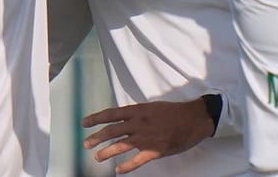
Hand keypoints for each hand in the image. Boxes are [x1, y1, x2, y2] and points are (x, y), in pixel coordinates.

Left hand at [82, 99, 215, 173]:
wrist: (193, 118)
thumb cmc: (173, 112)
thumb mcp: (151, 107)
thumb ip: (136, 114)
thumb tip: (123, 119)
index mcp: (137, 111)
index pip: (110, 114)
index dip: (95, 119)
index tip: (84, 123)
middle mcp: (138, 123)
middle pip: (111, 131)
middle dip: (96, 138)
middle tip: (86, 144)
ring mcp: (146, 137)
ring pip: (120, 145)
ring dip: (106, 152)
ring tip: (97, 157)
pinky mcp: (155, 150)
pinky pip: (137, 160)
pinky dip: (126, 166)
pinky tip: (118, 170)